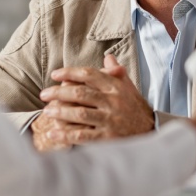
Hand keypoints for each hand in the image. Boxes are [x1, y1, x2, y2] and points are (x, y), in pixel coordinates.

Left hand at [34, 56, 154, 146]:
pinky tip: (53, 134)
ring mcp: (110, 120)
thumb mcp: (129, 87)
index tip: (54, 74)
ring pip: (79, 113)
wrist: (152, 132)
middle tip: (44, 94)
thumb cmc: (135, 108)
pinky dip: (66, 134)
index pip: (89, 75)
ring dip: (60, 112)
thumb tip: (108, 57)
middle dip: (58, 93)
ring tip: (46, 111)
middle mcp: (113, 102)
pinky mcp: (108, 138)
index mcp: (116, 87)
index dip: (69, 73)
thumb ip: (116, 72)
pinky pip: (82, 135)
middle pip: (80, 93)